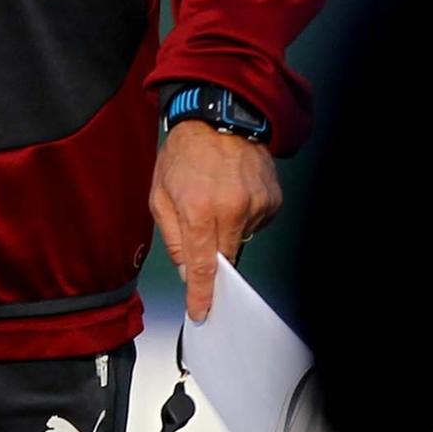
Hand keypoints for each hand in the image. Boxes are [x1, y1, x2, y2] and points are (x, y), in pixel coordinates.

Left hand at [152, 118, 282, 323]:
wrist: (218, 118)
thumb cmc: (183, 155)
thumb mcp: (160, 196)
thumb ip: (173, 238)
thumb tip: (188, 272)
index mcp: (199, 209)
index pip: (203, 266)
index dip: (202, 294)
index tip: (202, 312)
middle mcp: (232, 209)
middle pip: (225, 258)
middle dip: (213, 262)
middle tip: (202, 241)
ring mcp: (257, 204)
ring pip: (240, 241)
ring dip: (226, 233)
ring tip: (215, 200)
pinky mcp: (272, 200)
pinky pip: (255, 225)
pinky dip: (242, 219)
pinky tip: (232, 195)